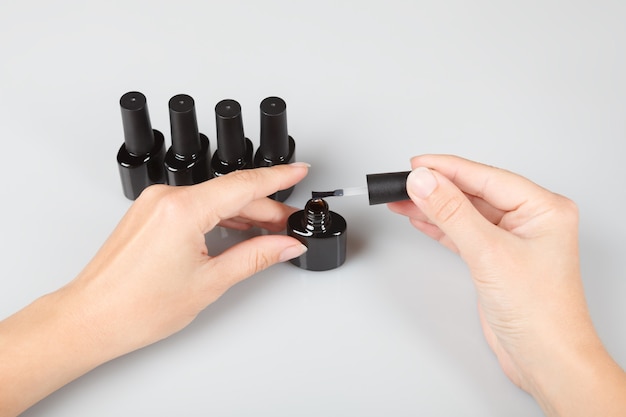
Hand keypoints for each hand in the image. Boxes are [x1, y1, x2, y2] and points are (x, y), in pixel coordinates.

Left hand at [0, 163, 308, 416]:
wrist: (91, 319)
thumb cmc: (136, 307)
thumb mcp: (210, 282)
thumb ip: (256, 257)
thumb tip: (286, 245)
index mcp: (183, 209)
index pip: (244, 184)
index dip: (278, 177)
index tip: (299, 171)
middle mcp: (166, 198)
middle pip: (230, 193)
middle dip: (265, 207)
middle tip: (290, 225)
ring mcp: (155, 203)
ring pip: (213, 199)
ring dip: (243, 213)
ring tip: (270, 231)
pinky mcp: (150, 213)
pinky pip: (195, 205)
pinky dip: (219, 216)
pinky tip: (238, 229)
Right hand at [388, 154, 625, 416]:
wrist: (544, 359)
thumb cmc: (540, 313)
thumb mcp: (489, 254)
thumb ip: (453, 213)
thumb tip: (425, 182)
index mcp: (543, 208)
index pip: (486, 177)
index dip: (448, 168)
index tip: (416, 165)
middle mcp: (530, 219)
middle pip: (473, 192)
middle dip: (436, 188)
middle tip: (402, 183)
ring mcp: (512, 240)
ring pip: (464, 212)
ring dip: (433, 207)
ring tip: (401, 199)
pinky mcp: (496, 259)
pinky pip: (462, 233)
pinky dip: (440, 227)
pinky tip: (419, 218)